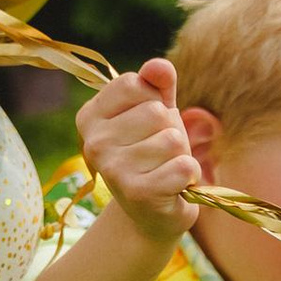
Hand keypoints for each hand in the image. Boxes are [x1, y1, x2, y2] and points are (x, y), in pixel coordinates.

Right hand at [76, 55, 198, 246]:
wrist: (152, 214)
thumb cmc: (153, 154)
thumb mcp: (155, 111)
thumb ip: (157, 84)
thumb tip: (159, 66)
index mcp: (90, 116)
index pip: (134, 83)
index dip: (154, 99)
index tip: (147, 124)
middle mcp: (94, 142)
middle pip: (156, 112)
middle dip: (170, 131)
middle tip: (158, 153)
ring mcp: (113, 169)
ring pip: (173, 140)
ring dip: (180, 156)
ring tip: (164, 170)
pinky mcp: (138, 193)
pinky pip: (184, 167)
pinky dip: (189, 176)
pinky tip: (174, 186)